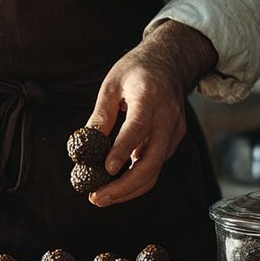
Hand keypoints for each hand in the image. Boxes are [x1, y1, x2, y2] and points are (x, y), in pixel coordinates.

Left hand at [85, 21, 216, 206]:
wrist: (170, 62)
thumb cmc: (137, 71)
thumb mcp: (112, 85)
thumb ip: (101, 115)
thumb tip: (85, 145)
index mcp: (150, 98)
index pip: (138, 128)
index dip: (123, 150)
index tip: (106, 169)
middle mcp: (167, 118)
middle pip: (151, 161)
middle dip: (124, 186)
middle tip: (97, 198)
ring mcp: (174, 131)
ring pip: (155, 170)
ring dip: (129, 189)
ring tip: (102, 197)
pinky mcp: (174, 140)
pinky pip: (156, 165)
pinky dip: (137, 178)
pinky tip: (116, 184)